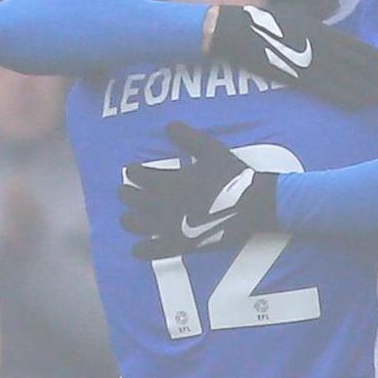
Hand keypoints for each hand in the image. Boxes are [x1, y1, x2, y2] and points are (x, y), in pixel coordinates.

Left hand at [119, 122, 275, 259]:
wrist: (253, 205)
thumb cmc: (232, 176)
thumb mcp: (211, 149)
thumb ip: (188, 137)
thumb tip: (168, 125)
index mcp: (172, 181)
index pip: (141, 176)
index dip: (133, 172)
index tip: (130, 170)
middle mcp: (166, 204)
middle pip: (135, 200)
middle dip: (126, 194)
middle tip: (124, 192)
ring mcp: (173, 226)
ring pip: (138, 225)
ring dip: (128, 220)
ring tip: (126, 218)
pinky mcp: (182, 244)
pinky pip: (155, 251)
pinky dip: (142, 250)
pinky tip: (137, 249)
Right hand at [206, 4, 377, 108]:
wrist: (236, 31)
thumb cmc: (263, 19)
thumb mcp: (294, 9)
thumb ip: (318, 9)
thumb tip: (335, 2)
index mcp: (318, 29)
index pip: (353, 45)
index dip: (373, 56)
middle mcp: (318, 45)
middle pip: (354, 63)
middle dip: (375, 76)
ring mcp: (308, 61)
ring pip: (344, 78)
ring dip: (366, 89)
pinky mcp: (296, 77)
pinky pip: (326, 90)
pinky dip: (345, 98)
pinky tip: (359, 105)